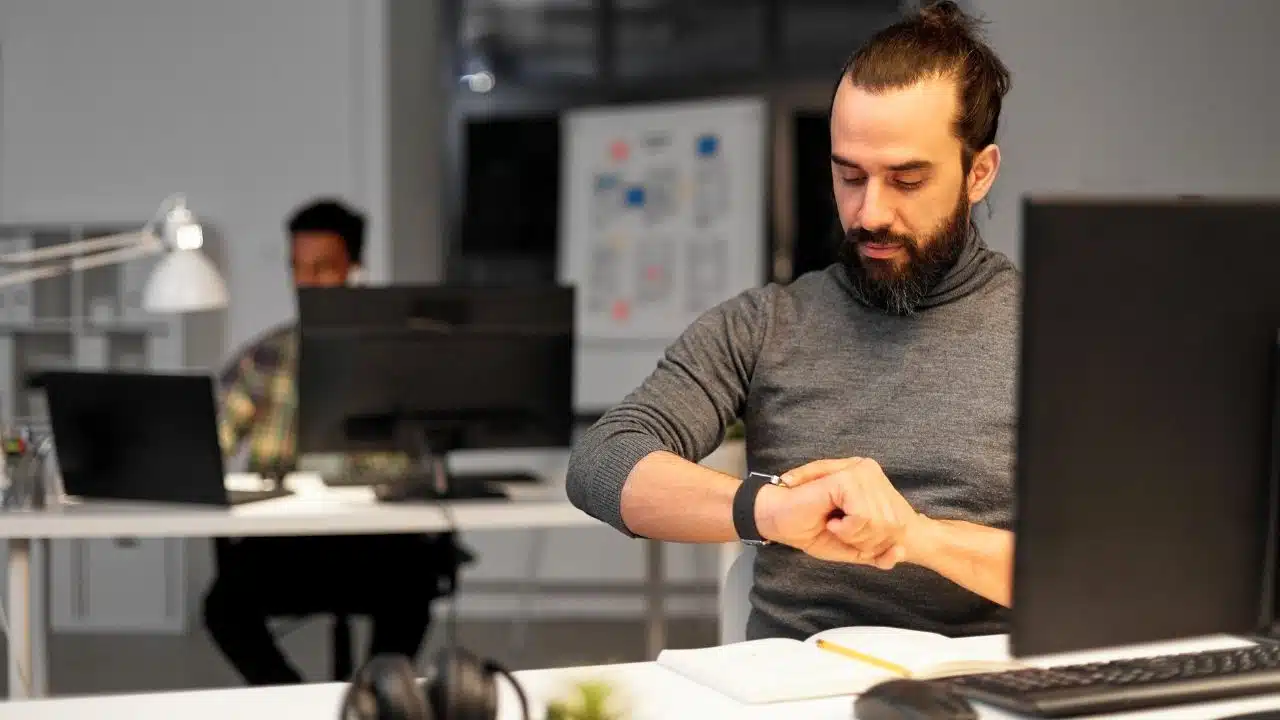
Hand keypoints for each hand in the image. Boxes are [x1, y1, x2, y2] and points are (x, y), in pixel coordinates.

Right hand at [756, 457, 918, 568]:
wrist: (777, 521)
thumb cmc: (812, 529)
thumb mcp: (853, 547)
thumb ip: (880, 553)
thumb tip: (902, 551)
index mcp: (873, 484)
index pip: (899, 524)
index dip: (876, 543)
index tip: (850, 538)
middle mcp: (869, 472)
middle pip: (893, 524)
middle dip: (865, 540)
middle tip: (839, 531)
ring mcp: (858, 472)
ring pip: (880, 522)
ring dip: (854, 535)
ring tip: (834, 525)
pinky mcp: (845, 479)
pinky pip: (863, 516)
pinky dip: (847, 529)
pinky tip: (832, 522)